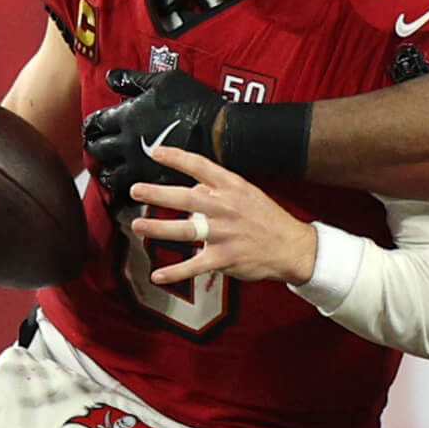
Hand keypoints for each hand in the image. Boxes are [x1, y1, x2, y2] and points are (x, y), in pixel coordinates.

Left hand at [84, 68, 224, 198]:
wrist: (219, 133)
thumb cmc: (195, 103)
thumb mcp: (163, 81)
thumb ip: (133, 80)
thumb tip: (110, 77)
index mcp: (127, 116)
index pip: (97, 122)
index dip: (92, 124)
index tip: (92, 126)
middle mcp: (128, 141)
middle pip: (98, 149)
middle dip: (94, 147)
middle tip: (95, 147)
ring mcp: (140, 164)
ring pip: (111, 174)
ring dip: (106, 172)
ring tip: (107, 172)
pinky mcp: (155, 180)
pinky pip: (131, 189)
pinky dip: (125, 189)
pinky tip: (127, 187)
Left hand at [127, 145, 320, 284]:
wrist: (293, 247)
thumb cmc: (268, 220)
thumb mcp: (248, 193)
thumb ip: (220, 187)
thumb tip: (192, 183)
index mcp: (232, 187)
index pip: (200, 166)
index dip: (176, 157)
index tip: (155, 152)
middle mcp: (225, 207)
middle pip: (186, 197)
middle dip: (157, 193)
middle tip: (135, 190)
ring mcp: (224, 234)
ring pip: (185, 230)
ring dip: (158, 229)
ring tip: (138, 226)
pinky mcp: (224, 258)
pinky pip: (194, 266)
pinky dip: (175, 272)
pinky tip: (158, 276)